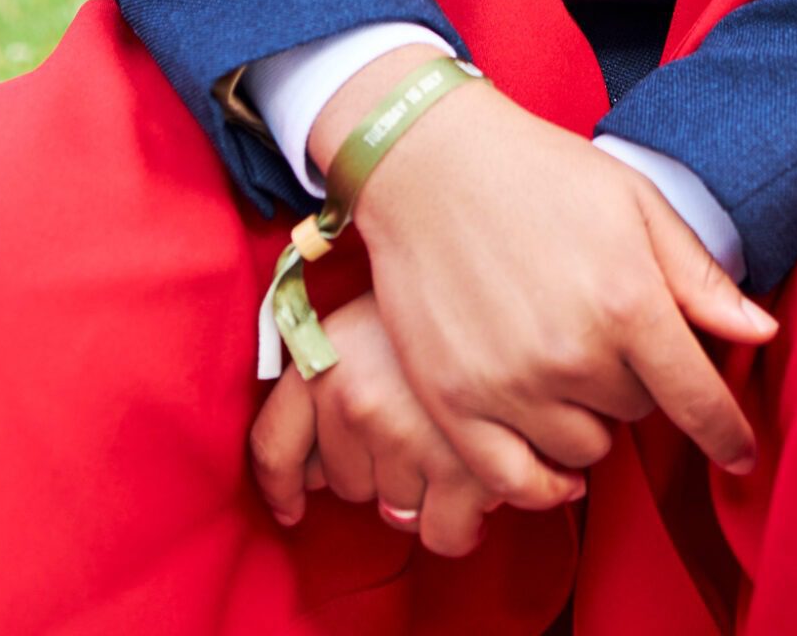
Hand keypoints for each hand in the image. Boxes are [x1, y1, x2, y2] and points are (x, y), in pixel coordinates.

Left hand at [250, 293, 556, 557]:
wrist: (523, 262)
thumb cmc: (449, 290)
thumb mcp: (376, 315)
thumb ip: (335, 378)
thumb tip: (311, 468)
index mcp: (328, 358)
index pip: (273, 445)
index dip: (280, 486)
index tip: (293, 508)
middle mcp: (356, 399)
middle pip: (345, 484)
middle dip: (380, 467)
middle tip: (420, 423)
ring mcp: (406, 436)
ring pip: (397, 509)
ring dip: (425, 486)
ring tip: (456, 434)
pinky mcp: (461, 469)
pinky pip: (443, 534)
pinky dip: (463, 519)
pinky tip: (480, 480)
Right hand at [310, 51, 776, 507]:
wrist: (430, 160)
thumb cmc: (541, 172)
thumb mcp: (635, 201)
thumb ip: (698, 275)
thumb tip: (761, 332)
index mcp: (627, 300)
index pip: (698, 400)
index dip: (727, 433)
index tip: (741, 453)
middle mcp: (571, 354)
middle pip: (638, 414)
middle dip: (635, 379)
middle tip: (604, 328)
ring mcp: (508, 385)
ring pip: (583, 449)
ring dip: (587, 417)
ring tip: (563, 360)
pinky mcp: (453, 402)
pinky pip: (514, 481)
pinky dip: (541, 479)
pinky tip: (549, 457)